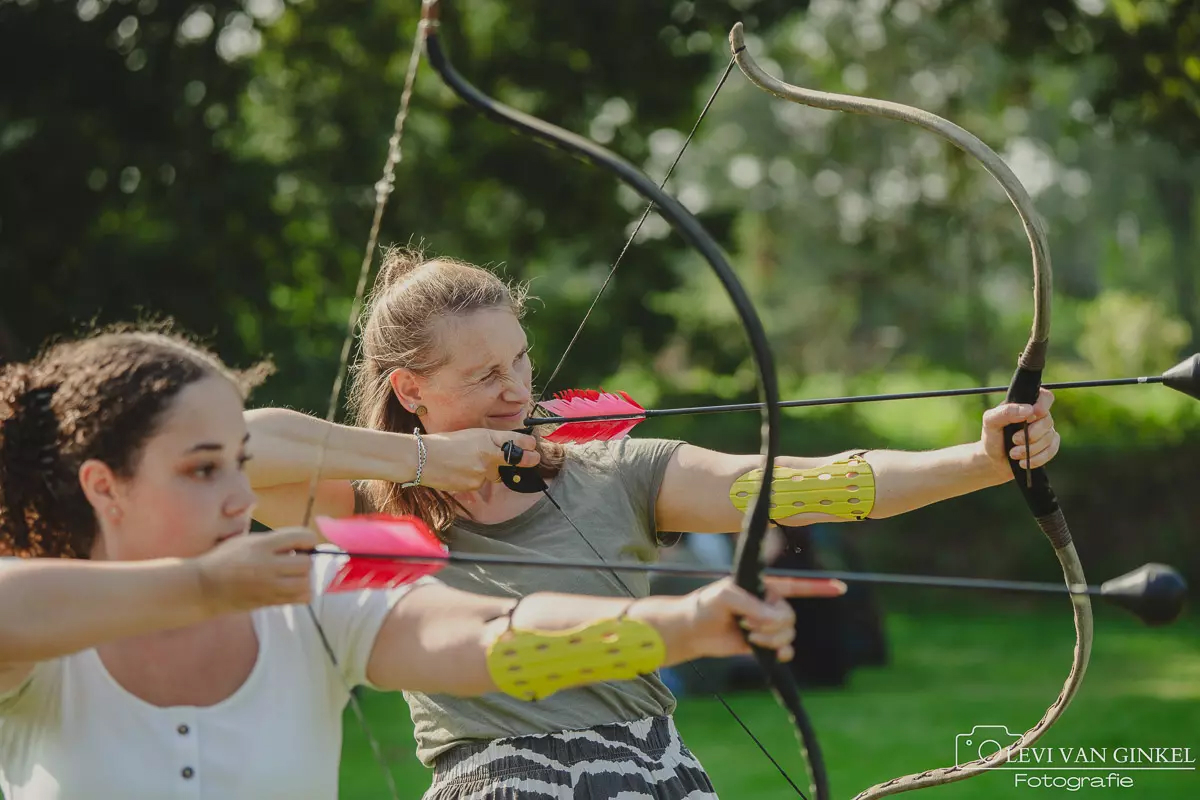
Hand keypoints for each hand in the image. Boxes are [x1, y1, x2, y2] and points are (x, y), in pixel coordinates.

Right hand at [193, 528, 316, 614]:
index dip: (308, 539)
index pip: (301, 537)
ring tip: (292, 576)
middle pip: (306, 563)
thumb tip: (302, 544)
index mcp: (262, 545)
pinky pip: (299, 598)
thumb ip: (274, 541)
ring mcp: (269, 586)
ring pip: (305, 583)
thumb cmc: (224, 559)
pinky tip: (291, 588)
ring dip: (303, 578)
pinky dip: (301, 593)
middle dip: (304, 560)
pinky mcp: (269, 601)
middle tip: (294, 561)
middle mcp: (268, 565)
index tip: (304, 543)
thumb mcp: (246, 541)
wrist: (204, 587)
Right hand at [421, 428, 541, 491]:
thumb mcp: (469, 435)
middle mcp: (487, 454)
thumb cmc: (442, 443)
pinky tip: (460, 472)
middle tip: (534, 459)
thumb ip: (487, 441)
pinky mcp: (473, 485)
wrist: (421, 458)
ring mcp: (481, 472)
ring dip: (490, 470)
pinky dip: (475, 478)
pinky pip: (480, 483)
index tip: (533, 446)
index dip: (526, 445)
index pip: (513, 441)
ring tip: (470, 462)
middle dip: (526, 460)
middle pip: (513, 460)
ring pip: (494, 474)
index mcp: (485, 438)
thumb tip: (504, 447)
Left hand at [680, 576, 846, 662]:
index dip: (818, 587)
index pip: (796, 585)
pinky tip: (771, 653)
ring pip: (788, 634)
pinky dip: (781, 653)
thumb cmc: (706, 606)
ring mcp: (767, 625)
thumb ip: (752, 605)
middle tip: (746, 623)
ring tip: (748, 634)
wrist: (693, 631)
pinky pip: (786, 650)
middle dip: (771, 623)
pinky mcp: (763, 644)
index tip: (841, 588)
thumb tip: (774, 620)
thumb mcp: (725, 595)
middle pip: (790, 616)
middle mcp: (768, 605)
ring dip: (771, 638)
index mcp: (764, 587)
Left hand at [980, 387, 1060, 479]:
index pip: (1045, 397)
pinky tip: (1023, 462)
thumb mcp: (990, 421)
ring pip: (1049, 437)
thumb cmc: (992, 437)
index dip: (1043, 405)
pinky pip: (1052, 450)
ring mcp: (1046, 431)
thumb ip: (1005, 412)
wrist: (993, 460)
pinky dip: (1037, 458)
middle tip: (1014, 440)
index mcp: (1026, 404)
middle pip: (1047, 420)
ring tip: (1013, 453)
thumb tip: (1028, 410)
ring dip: (1030, 449)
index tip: (1032, 415)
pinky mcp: (1049, 446)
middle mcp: (1038, 416)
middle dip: (1030, 434)